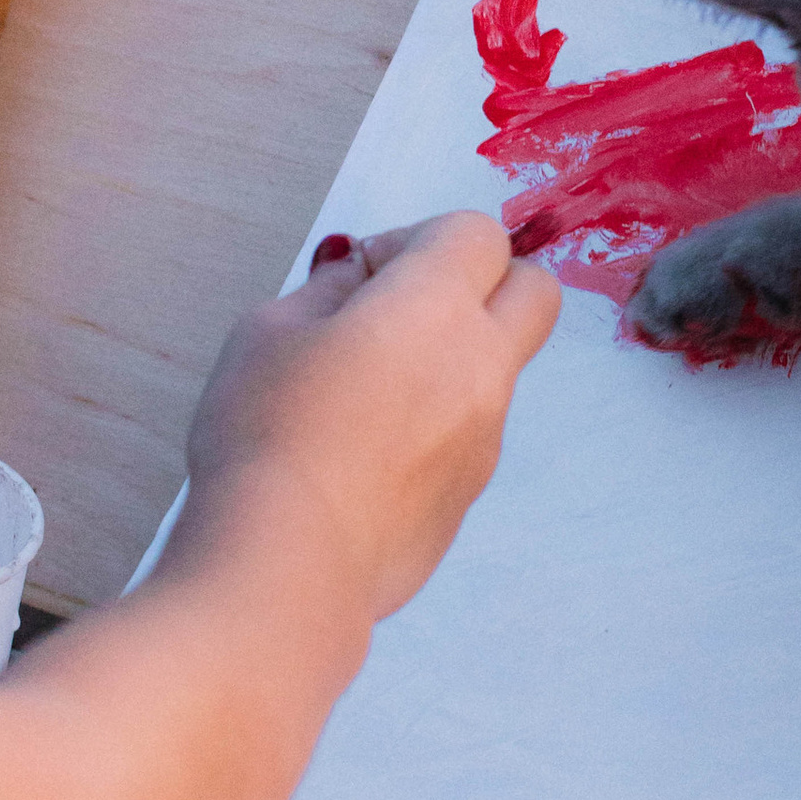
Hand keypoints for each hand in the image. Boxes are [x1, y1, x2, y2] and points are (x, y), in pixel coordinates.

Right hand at [175, 213, 556, 636]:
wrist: (287, 566)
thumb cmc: (265, 432)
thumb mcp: (268, 331)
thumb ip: (329, 289)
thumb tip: (361, 277)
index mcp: (438, 308)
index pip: (477, 234)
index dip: (420, 238)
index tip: (365, 273)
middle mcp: (483, 366)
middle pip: (534, 291)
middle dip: (483, 282)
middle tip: (404, 312)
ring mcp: (486, 438)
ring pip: (499, 369)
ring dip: (453, 360)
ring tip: (363, 397)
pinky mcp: (470, 497)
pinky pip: (471, 435)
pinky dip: (436, 425)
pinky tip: (363, 458)